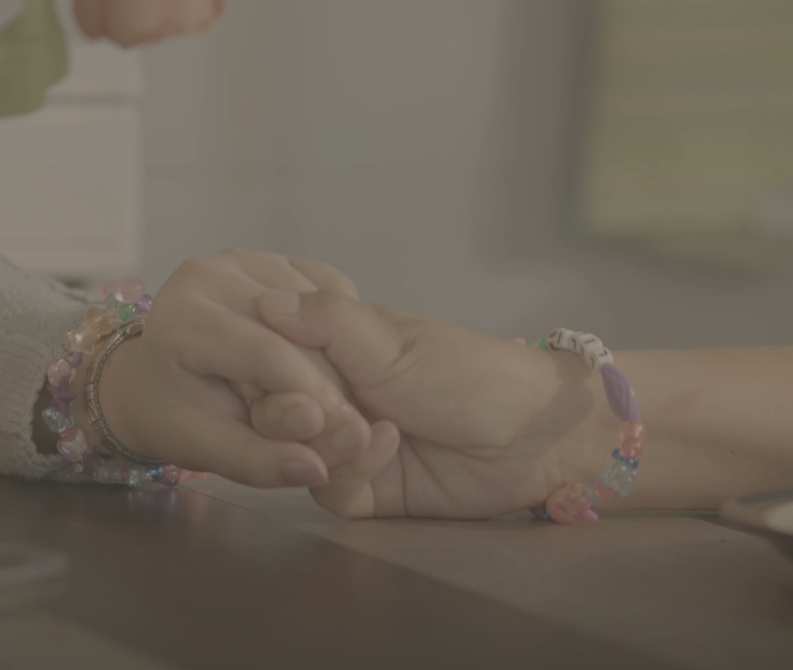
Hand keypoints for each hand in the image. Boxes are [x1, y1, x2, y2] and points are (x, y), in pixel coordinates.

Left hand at [89, 249, 375, 487]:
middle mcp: (213, 273)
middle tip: (345, 430)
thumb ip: (258, 461)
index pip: (267, 354)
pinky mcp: (277, 259)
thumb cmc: (175, 415)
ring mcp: (247, 260)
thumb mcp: (207, 450)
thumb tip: (315, 469)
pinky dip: (342, 334)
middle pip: (301, 332)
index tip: (349, 437)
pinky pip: (332, 295)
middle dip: (333, 386)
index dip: (315, 398)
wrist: (156, 378)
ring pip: (324, 312)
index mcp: (182, 317)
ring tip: (326, 400)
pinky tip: (327, 363)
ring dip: (341, 362)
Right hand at [253, 289, 619, 518]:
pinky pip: (329, 490)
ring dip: (323, 443)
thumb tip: (263, 300)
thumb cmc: (468, 372)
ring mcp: (347, 444)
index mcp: (334, 349)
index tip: (267, 366)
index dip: (260, 365)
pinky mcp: (367, 490)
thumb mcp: (391, 342)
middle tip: (314, 410)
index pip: (268, 356)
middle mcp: (334, 395)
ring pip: (293, 454)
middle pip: (271, 412)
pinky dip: (350, 471)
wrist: (532, 435)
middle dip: (285, 413)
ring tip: (365, 430)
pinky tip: (388, 447)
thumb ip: (326, 323)